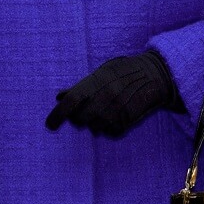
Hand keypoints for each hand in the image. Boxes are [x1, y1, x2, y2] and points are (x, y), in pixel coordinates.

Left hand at [45, 50, 180, 135]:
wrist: (153, 75)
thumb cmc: (123, 71)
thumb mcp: (100, 73)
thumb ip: (79, 86)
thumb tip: (59, 96)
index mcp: (96, 83)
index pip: (71, 102)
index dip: (57, 115)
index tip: (50, 125)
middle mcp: (105, 98)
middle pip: (80, 119)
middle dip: (77, 118)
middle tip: (80, 113)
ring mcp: (118, 111)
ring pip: (95, 127)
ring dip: (93, 123)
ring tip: (99, 113)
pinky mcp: (128, 121)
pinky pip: (111, 132)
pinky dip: (108, 128)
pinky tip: (111, 118)